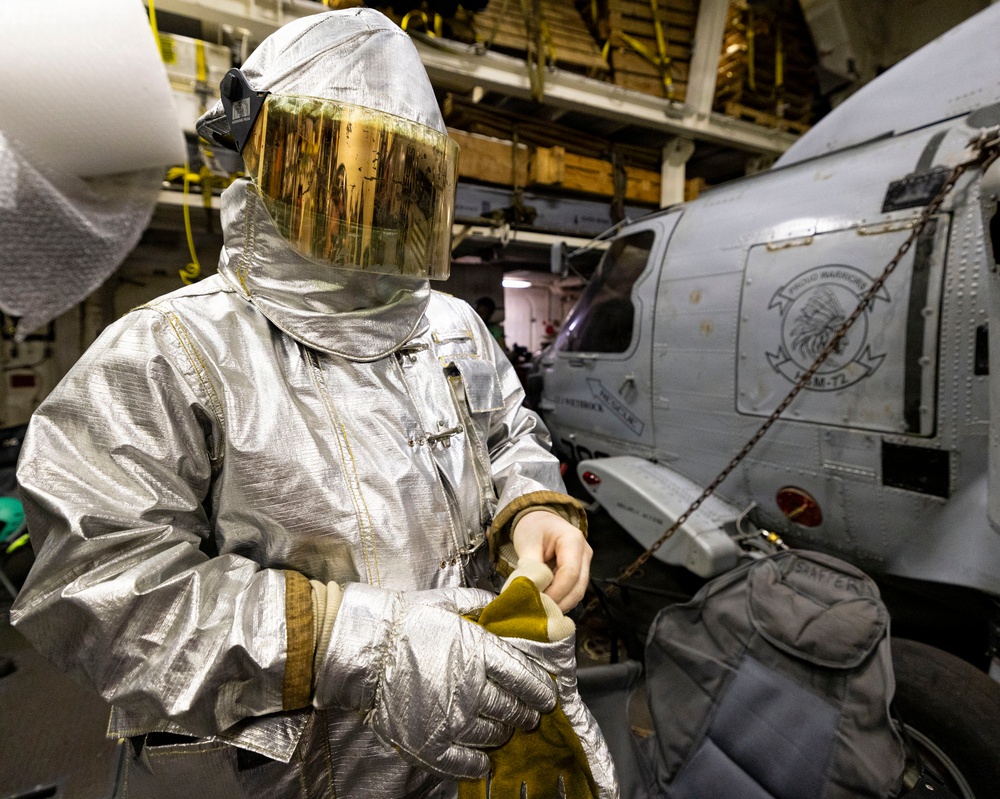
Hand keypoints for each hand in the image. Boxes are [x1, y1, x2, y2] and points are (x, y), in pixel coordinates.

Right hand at [312, 584, 556, 779]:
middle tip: (528, 714)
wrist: (365, 648)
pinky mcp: (431, 744)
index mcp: (479, 652)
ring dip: (503, 733)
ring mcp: (452, 720)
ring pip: (493, 734)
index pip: (524, 677)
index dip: (540, 690)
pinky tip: (483, 759)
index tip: (547, 697)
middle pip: (512, 708)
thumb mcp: (447, 602)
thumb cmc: (406, 621)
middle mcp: (471, 688)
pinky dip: (479, 763)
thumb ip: (480, 604)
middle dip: (525, 713)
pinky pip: (466, 762)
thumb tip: (504, 603)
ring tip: (502, 729)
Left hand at [512, 510, 592, 610]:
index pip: (570, 573)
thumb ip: (530, 568)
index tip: (539, 602)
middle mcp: (584, 552)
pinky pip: (573, 591)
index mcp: (572, 540)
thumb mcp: (527, 544)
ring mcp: (585, 563)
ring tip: (541, 611)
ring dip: (560, 604)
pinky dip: (561, 600)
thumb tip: (530, 593)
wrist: (539, 521)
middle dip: (559, 602)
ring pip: (578, 592)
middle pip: (578, 586)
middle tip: (539, 613)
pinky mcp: (580, 572)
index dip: (556, 592)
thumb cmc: (533, 529)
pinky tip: (547, 605)